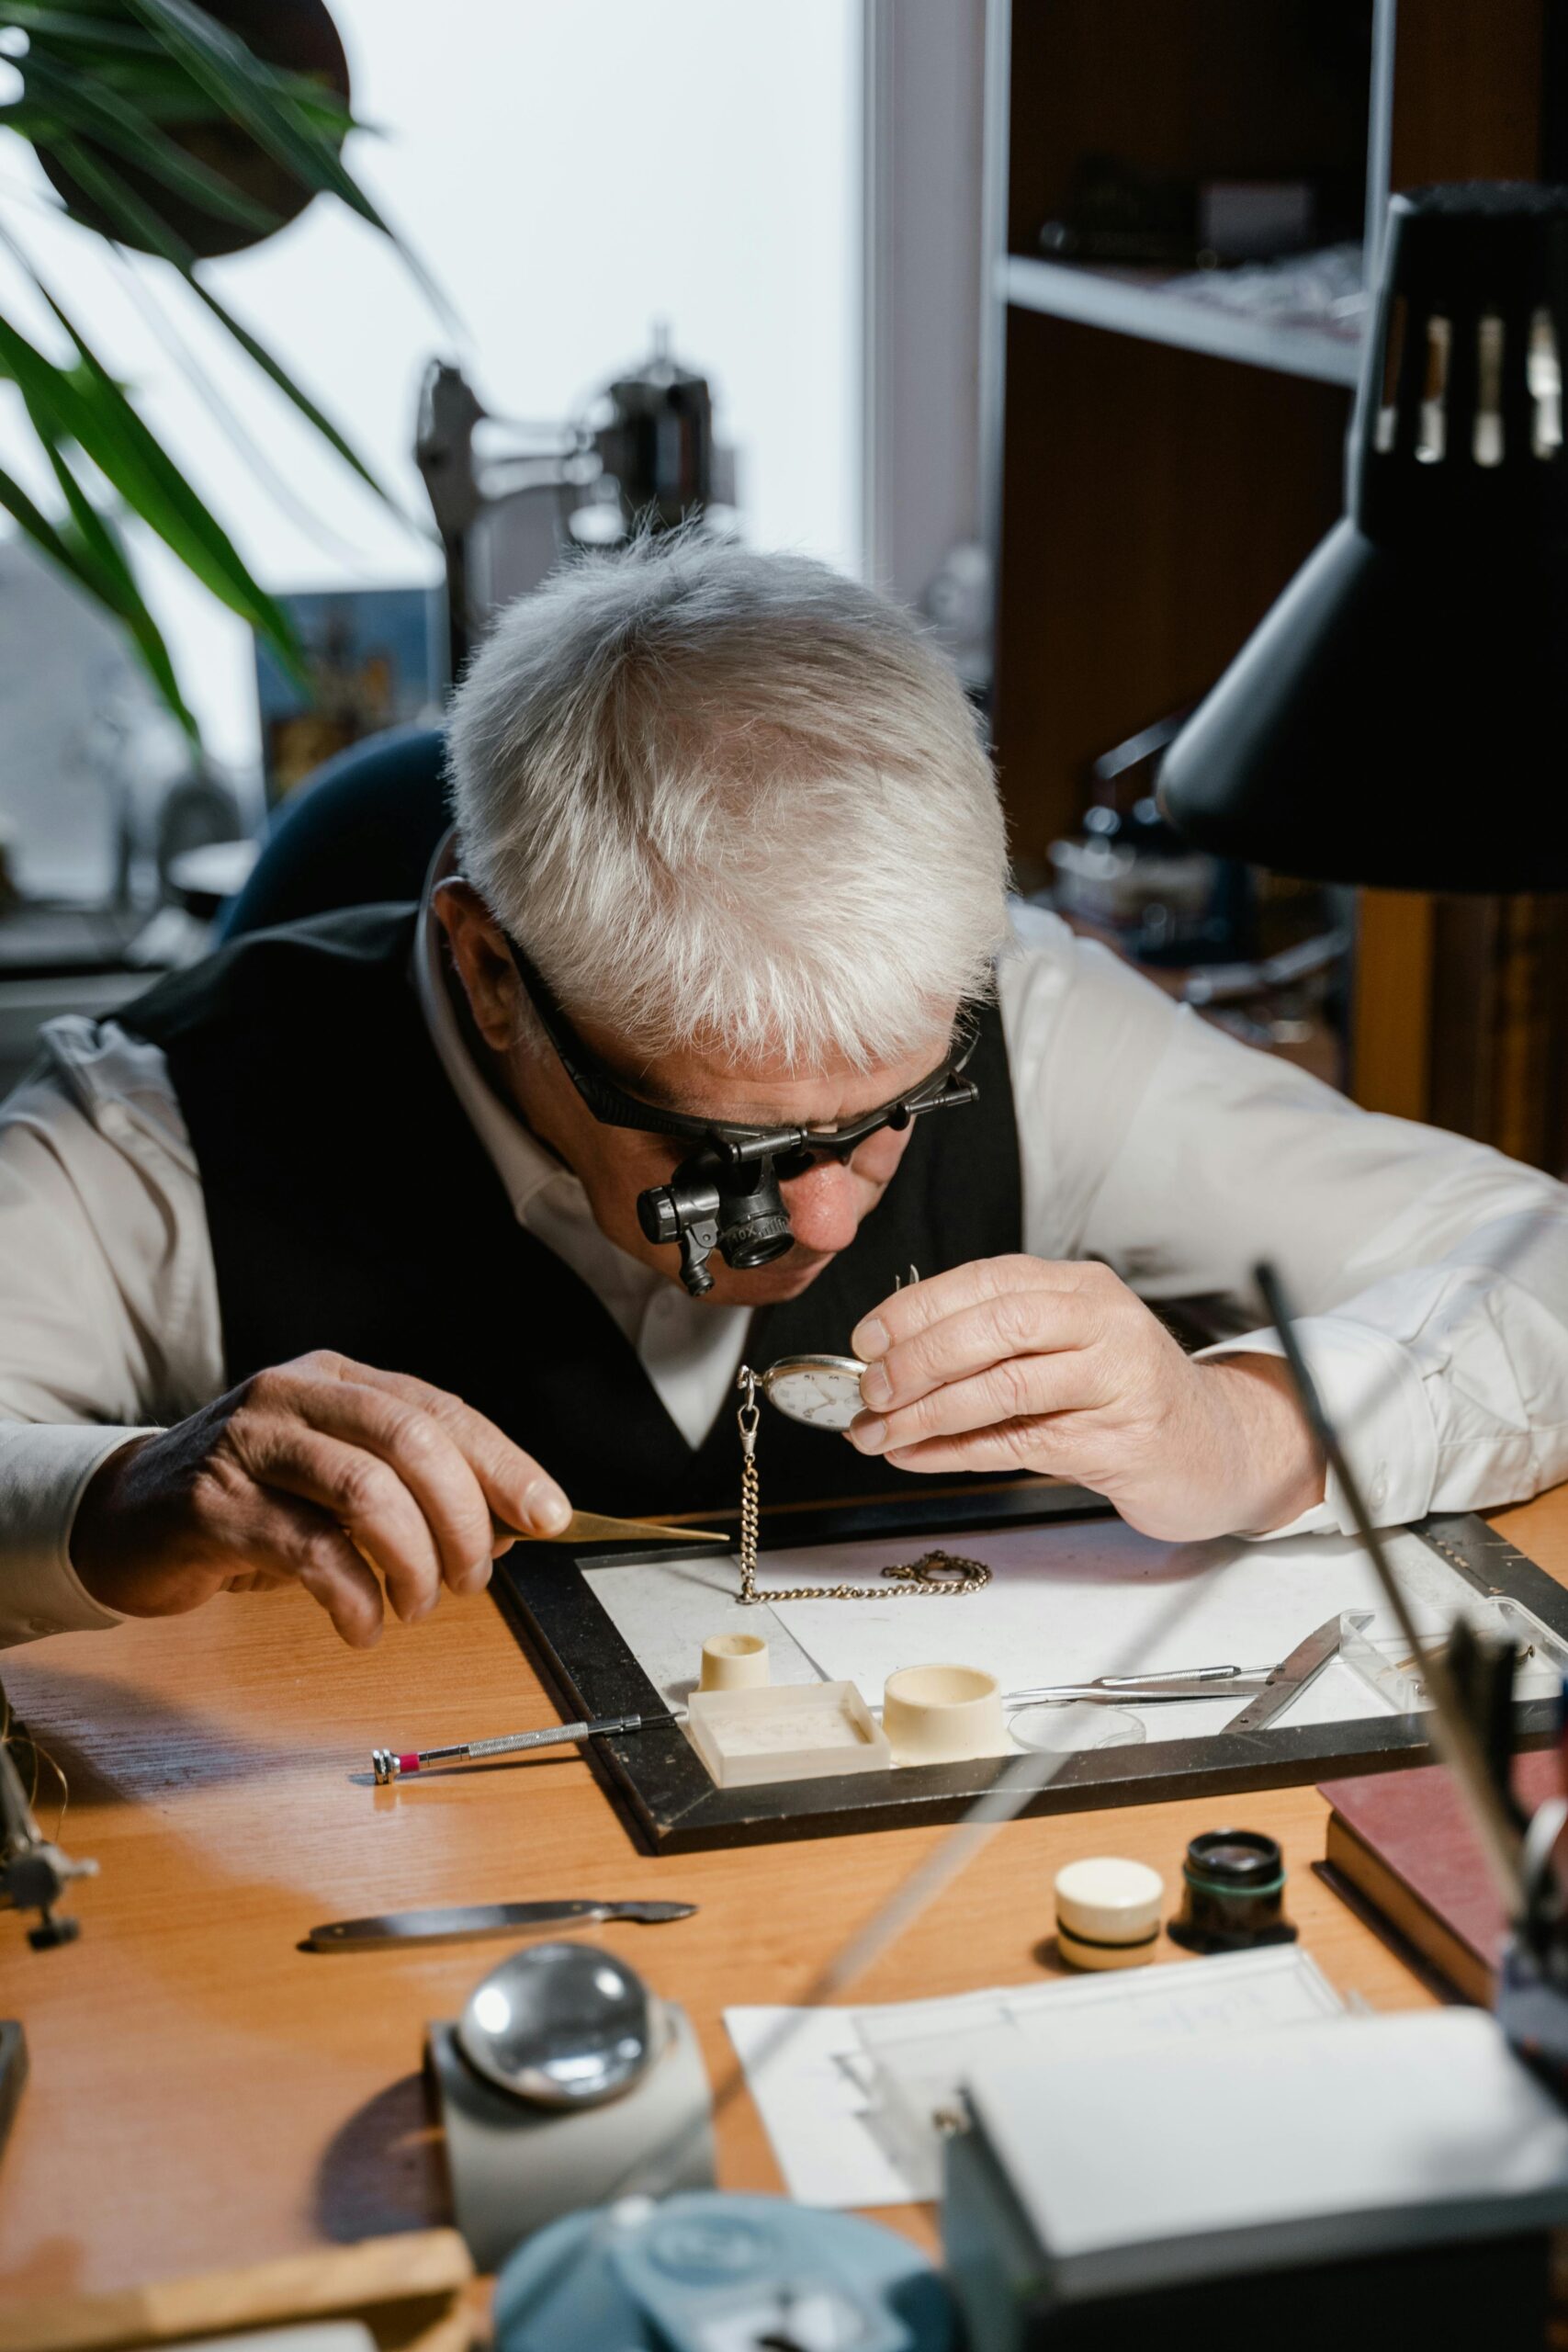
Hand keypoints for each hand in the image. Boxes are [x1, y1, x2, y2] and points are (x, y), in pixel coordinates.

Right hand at [70, 1350, 571, 1646]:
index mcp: (337, 1381)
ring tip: (416, 1606)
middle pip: (411, 1441)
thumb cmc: (250, 1504)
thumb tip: (512, 1529)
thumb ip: (419, 1495)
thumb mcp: (338, 1485)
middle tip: (472, 1580)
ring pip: (365, 1489)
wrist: (125, 1520)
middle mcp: (294, 1396)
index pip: (442, 1411)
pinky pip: (309, 1550)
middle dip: (461, 1520)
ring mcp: (249, 1443)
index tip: (550, 1516)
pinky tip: (363, 1627)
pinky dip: (355, 1598)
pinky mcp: (213, 1503)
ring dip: (412, 1561)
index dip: (504, 1465)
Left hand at [847, 1257, 1324, 1540]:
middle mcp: (1103, 1322)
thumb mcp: (1067, 1346)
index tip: (867, 1339)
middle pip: (995, 1326)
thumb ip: (995, 1342)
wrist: (1216, 1447)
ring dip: (927, 1413)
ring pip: (1004, 1386)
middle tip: (871, 1390)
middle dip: (918, 1359)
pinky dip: (956, 1452)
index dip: (917, 1308)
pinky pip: (1020, 1443)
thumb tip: (891, 1360)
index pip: (986, 1281)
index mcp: (1080, 1286)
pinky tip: (917, 1455)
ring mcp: (1116, 1380)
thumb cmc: (1125, 1394)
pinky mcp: (1118, 1440)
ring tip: (878, 1432)